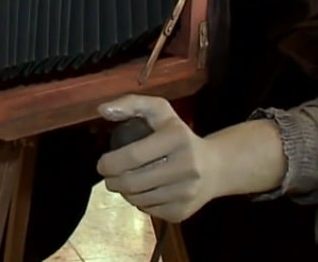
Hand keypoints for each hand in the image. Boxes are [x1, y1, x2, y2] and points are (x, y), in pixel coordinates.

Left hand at [96, 94, 221, 222]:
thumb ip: (131, 104)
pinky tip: (142, 192)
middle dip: (112, 181)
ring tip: (125, 182)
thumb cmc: (179, 135)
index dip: (110, 162)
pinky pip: (148, 211)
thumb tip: (102, 110)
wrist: (215, 167)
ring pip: (138, 199)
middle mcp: (186, 166)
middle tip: (109, 177)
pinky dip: (139, 203)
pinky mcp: (183, 211)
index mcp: (177, 138)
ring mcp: (186, 192)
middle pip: (132, 182)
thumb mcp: (159, 111)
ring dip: (124, 193)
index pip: (133, 155)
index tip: (102, 163)